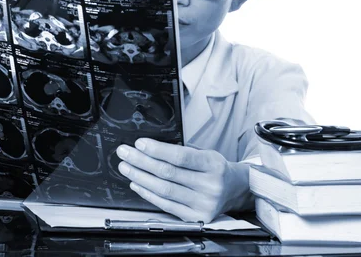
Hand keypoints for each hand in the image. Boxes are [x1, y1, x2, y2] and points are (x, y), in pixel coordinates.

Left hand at [117, 138, 251, 222]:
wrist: (235, 191)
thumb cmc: (216, 169)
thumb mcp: (206, 155)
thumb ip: (183, 153)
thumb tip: (150, 149)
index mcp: (213, 165)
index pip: (180, 157)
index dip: (157, 150)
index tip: (140, 144)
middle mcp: (210, 186)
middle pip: (168, 173)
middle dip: (141, 161)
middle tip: (125, 153)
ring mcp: (202, 204)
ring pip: (164, 190)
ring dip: (140, 177)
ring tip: (126, 167)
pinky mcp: (194, 218)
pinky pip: (165, 205)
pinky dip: (148, 193)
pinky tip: (137, 183)